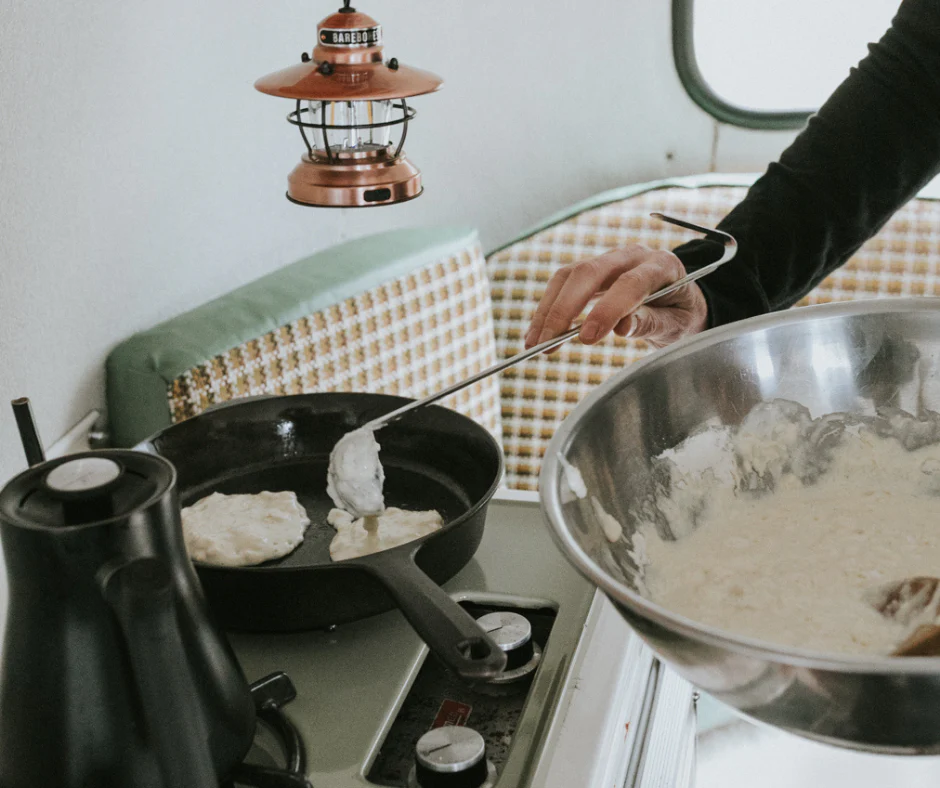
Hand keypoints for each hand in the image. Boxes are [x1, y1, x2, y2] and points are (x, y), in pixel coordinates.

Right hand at [523, 245, 707, 349]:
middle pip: (590, 272)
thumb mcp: (678, 325)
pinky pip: (563, 284)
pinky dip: (547, 309)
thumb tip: (621, 327)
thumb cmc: (681, 315)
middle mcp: (632, 255)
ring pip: (570, 276)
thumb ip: (652, 323)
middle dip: (565, 309)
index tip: (585, 338)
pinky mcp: (591, 271)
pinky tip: (537, 333)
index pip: (630, 283)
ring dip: (548, 310)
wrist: (679, 300)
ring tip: (535, 343)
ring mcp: (609, 260)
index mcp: (663, 265)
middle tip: (548, 343)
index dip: (606, 310)